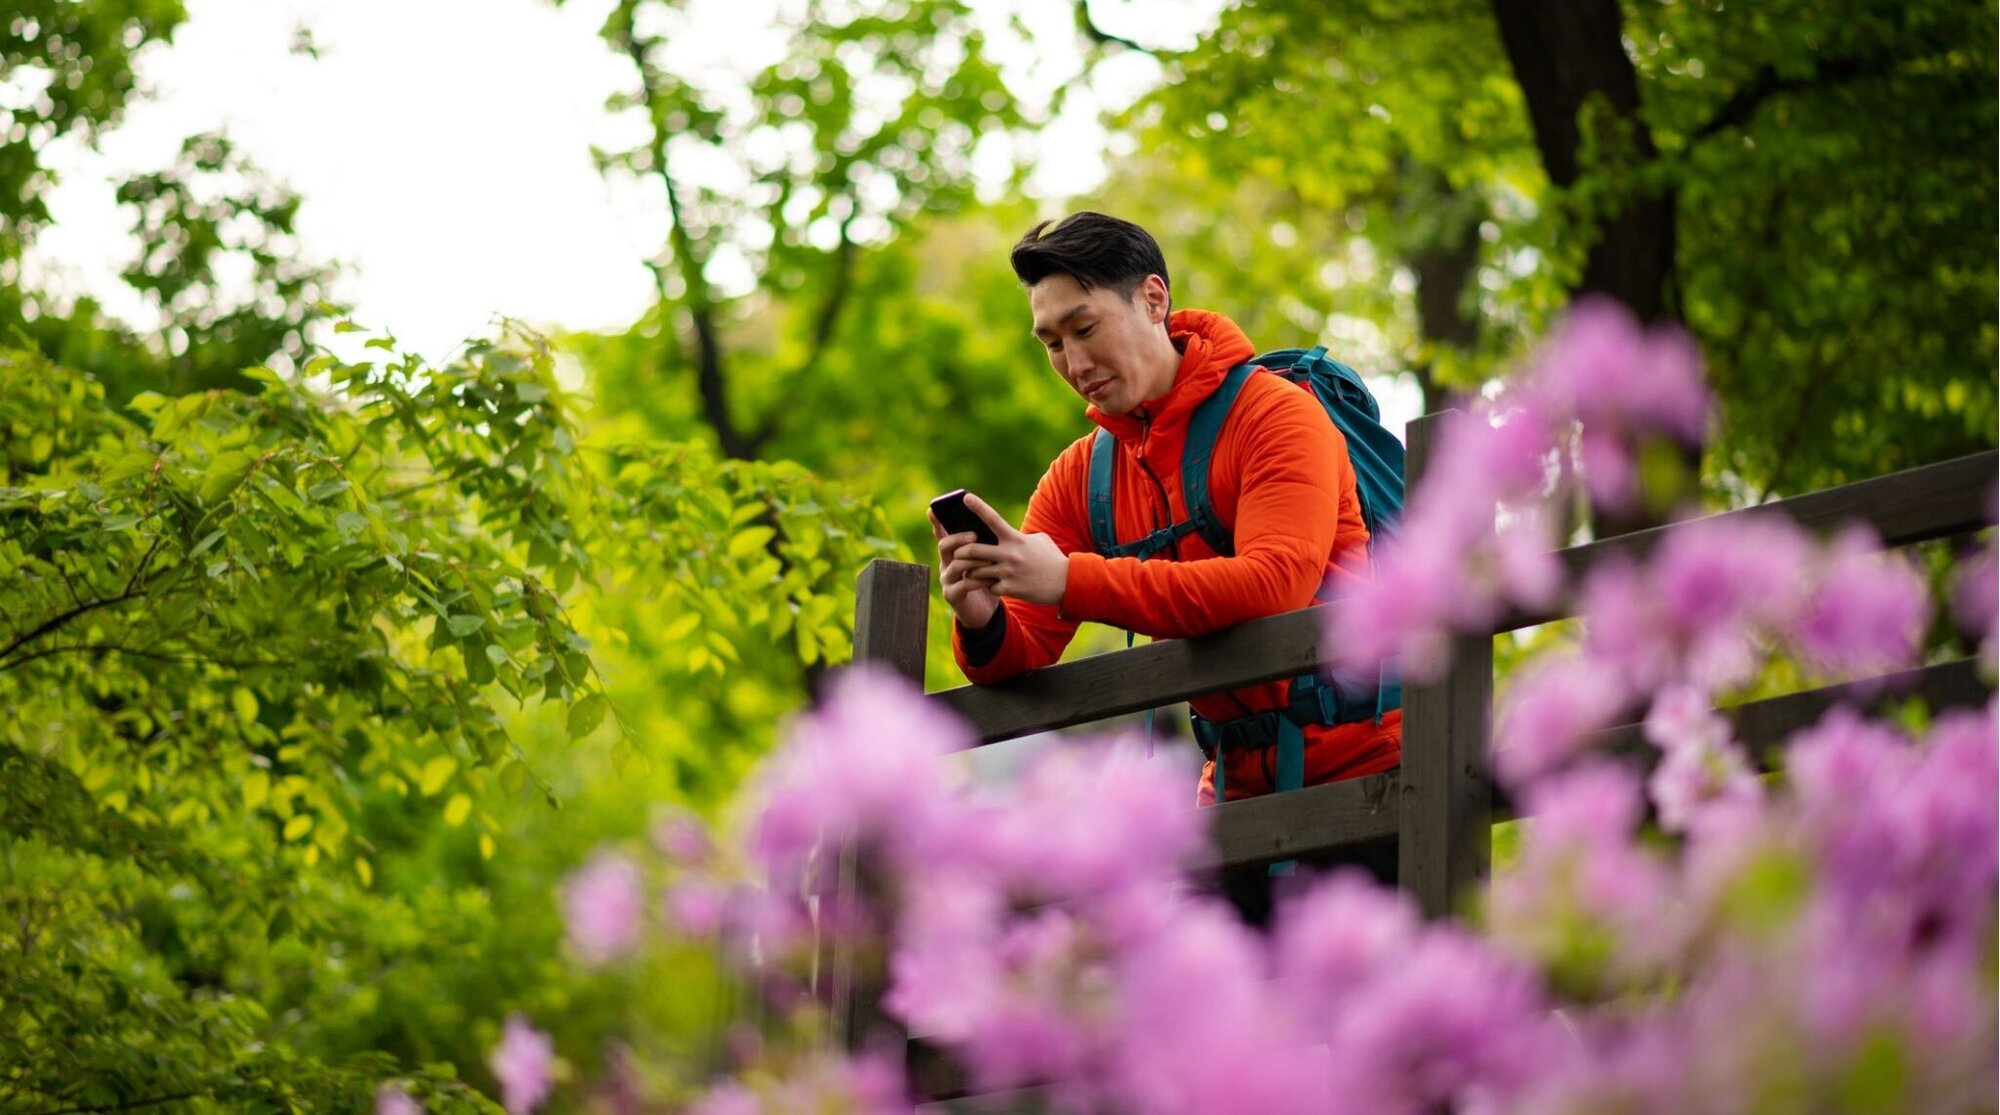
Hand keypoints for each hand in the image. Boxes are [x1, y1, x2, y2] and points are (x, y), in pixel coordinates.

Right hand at [931, 503, 1000, 629]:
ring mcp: (947, 580)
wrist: (985, 610)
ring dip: (974, 560)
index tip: (933, 509)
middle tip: (975, 535)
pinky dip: (978, 580)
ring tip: (990, 560)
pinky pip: (963, 585)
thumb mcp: (987, 558)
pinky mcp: (952, 595)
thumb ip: (985, 543)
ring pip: (956, 565)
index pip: (942, 533)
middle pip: (945, 545)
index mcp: (953, 552)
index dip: (937, 521)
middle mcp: (946, 563)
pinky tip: (990, 579)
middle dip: (959, 539)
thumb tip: (991, 523)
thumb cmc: (987, 578)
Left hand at [953, 493, 1068, 606]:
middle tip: (957, 553)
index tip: (965, 497)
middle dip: (961, 551)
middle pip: (973, 550)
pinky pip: (989, 587)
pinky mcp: (1009, 588)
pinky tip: (996, 586)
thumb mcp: (1039, 540)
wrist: (1067, 583)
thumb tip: (1004, 535)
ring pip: (976, 571)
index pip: (993, 519)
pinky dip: (989, 586)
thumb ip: (1019, 537)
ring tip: (972, 571)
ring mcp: (1008, 572)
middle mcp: (1009, 554)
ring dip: (971, 571)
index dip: (978, 507)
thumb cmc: (1052, 558)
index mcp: (1015, 539)